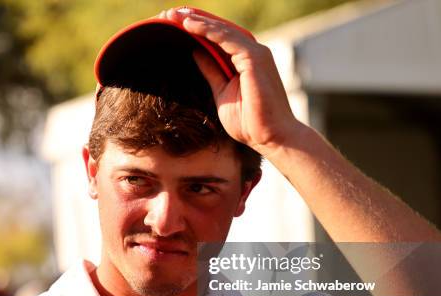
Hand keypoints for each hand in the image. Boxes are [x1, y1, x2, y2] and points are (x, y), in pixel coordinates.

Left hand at [163, 8, 306, 156]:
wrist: (270, 137)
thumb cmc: (250, 121)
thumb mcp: (222, 91)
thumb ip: (211, 71)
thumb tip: (196, 53)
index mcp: (246, 60)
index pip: (219, 38)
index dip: (198, 29)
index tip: (174, 24)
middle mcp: (253, 53)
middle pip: (220, 30)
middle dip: (195, 20)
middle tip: (169, 14)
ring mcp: (256, 54)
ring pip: (223, 31)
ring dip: (199, 22)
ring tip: (175, 16)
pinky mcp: (256, 59)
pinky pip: (229, 40)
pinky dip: (210, 32)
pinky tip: (192, 27)